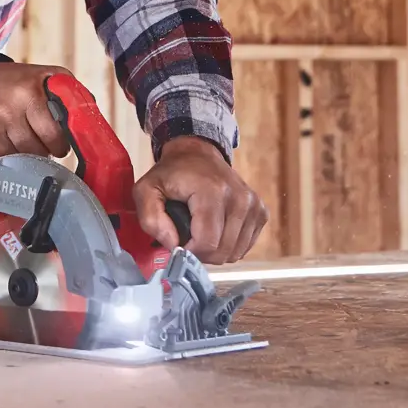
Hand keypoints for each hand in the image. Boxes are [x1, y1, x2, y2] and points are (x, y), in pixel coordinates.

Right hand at [0, 63, 69, 161]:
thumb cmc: (14, 81)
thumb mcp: (44, 76)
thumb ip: (69, 92)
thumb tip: (88, 118)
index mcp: (28, 94)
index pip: (52, 135)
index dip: (59, 146)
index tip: (60, 147)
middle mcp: (6, 111)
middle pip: (33, 150)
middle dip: (42, 153)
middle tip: (43, 148)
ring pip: (14, 159)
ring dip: (23, 158)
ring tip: (25, 148)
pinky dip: (1, 161)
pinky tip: (6, 150)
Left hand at [134, 137, 267, 264]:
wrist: (198, 153)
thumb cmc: (172, 173)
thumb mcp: (146, 190)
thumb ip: (151, 219)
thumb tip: (173, 245)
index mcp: (212, 191)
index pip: (207, 242)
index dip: (189, 252)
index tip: (177, 243)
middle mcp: (239, 198)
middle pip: (222, 251)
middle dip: (201, 253)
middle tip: (187, 237)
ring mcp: (254, 205)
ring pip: (235, 253)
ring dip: (215, 250)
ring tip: (200, 232)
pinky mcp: (261, 212)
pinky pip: (245, 247)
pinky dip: (229, 245)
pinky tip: (216, 229)